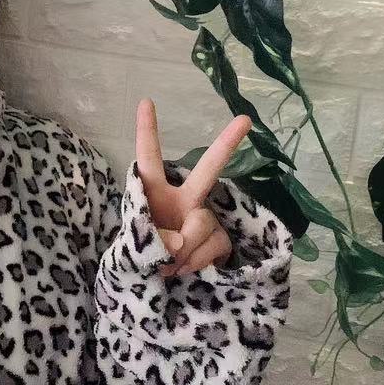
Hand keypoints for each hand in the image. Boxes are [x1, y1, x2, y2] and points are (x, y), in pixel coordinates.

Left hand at [132, 97, 252, 278]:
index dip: (147, 131)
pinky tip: (183, 270)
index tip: (146, 102)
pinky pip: (215, 244)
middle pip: (207, 169)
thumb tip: (181, 242)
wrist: (155, 283)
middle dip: (226, 144)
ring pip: (202, 223)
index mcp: (154, 191)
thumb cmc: (141, 253)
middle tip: (245, 120)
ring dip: (183, 250)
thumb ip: (156, 239)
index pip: (149, 158)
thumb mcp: (138, 245)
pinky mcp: (219, 238)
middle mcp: (183, 197)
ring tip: (168, 265)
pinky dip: (196, 261)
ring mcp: (204, 216)